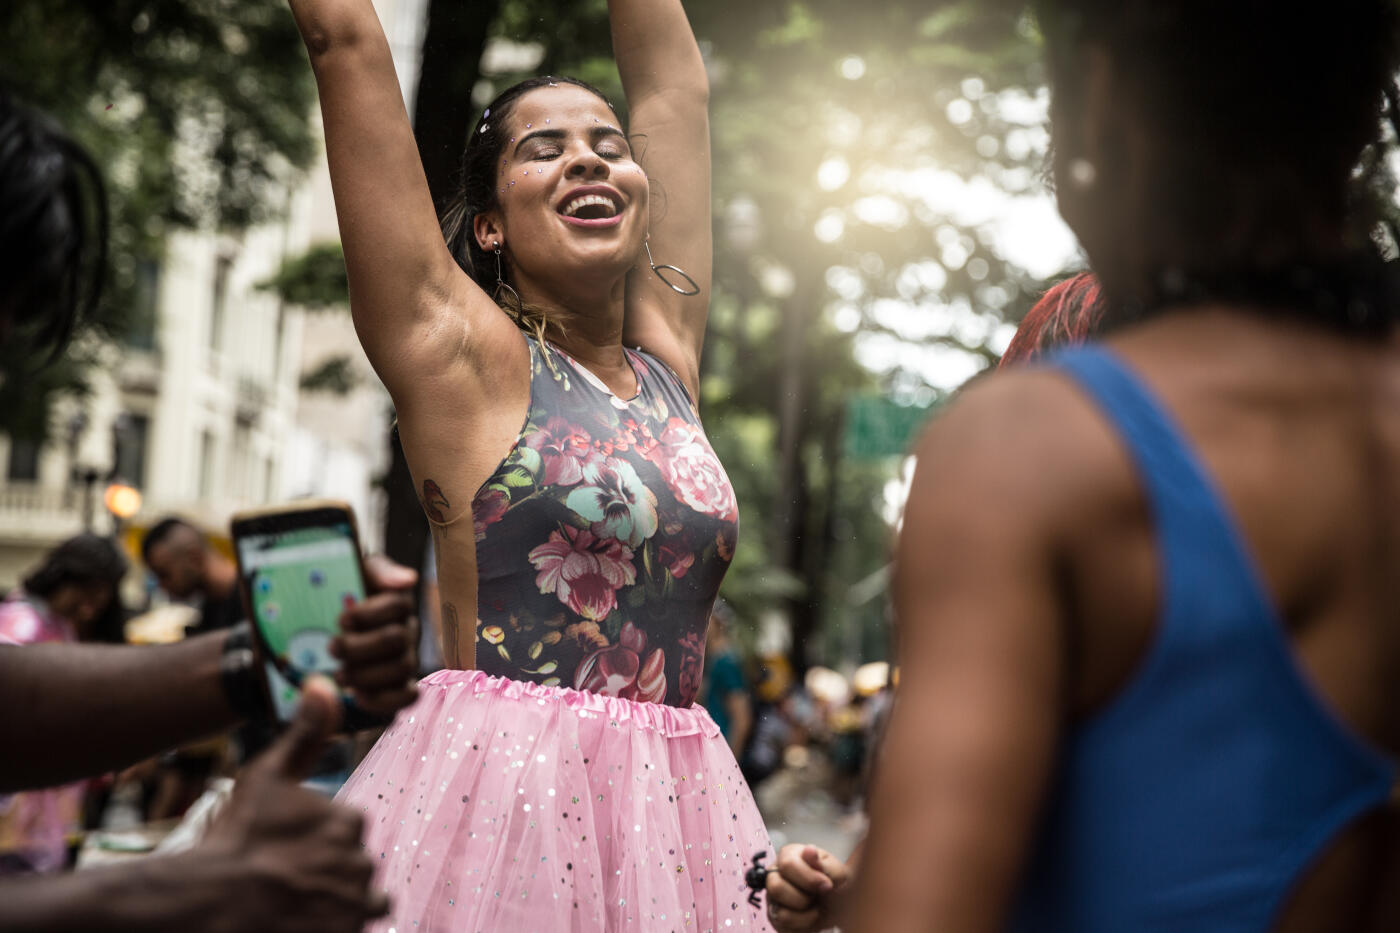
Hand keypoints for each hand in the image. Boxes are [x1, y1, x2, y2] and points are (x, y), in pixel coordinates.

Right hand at [197, 678, 387, 931]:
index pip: (346, 833)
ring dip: (334, 904)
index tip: (284, 851)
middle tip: (283, 880)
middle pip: (351, 870)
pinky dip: (332, 925)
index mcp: (349, 822)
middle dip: (326, 875)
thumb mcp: (266, 776)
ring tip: (293, 904)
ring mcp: (353, 907)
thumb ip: (305, 733)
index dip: (314, 842)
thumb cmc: (234, 838)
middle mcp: (361, 863)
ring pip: (357, 904)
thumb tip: (324, 683)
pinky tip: (300, 921)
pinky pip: (351, 930)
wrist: (207, 902)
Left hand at [330, 554, 419, 717]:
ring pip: (402, 668)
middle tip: (333, 648)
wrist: (323, 627)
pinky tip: (357, 695)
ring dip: (366, 673)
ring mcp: (406, 659)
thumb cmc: (341, 599)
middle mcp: (408, 631)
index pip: (400, 605)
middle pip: (398, 639)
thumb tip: (408, 578)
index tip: (342, 618)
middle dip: (362, 646)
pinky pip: (406, 697)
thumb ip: (379, 571)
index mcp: (397, 603)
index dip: (371, 614)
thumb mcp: (354, 574)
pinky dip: (382, 699)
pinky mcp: (399, 687)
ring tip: (339, 674)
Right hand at [765, 844, 850, 932]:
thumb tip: (809, 850)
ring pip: (779, 910)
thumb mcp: (836, 872)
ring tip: (815, 905)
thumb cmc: (834, 883)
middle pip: (776, 887)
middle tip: (819, 895)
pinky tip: (810, 914)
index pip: (787, 864)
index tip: (827, 885)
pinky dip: (803, 922)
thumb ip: (822, 864)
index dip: (809, 878)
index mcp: (789, 855)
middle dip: (805, 896)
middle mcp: (775, 874)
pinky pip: (783, 924)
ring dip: (805, 911)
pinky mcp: (774, 915)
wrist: (839, 905)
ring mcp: (772, 896)